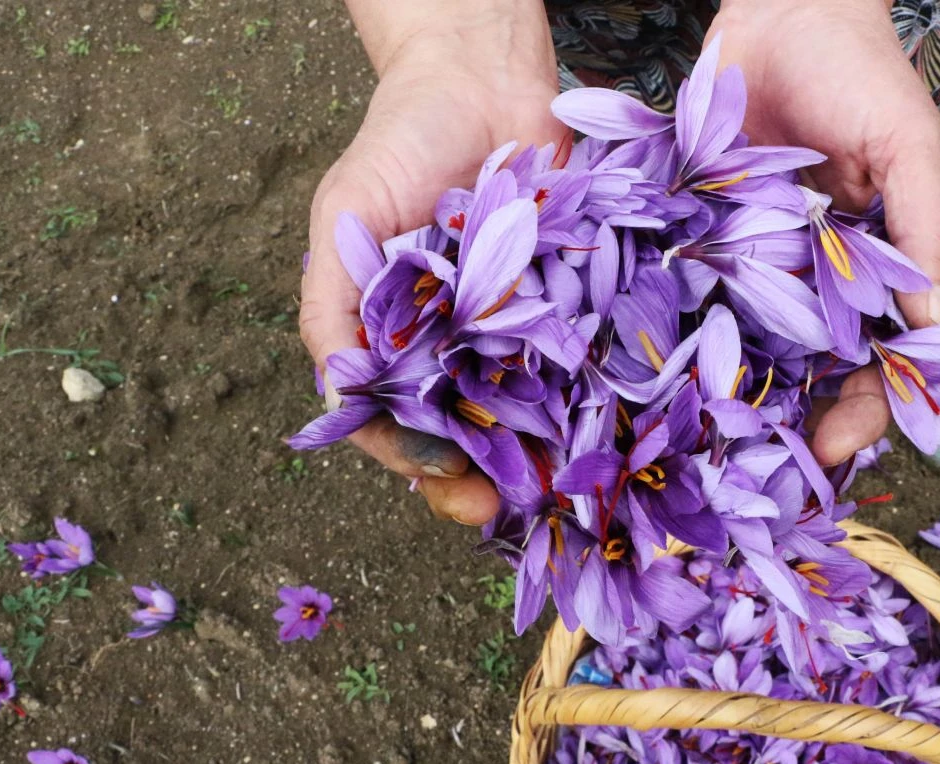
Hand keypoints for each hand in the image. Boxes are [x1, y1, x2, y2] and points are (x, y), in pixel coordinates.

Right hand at [300, 2, 561, 524]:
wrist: (483, 80)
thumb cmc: (400, 145)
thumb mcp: (343, 219)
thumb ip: (332, 307)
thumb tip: (338, 397)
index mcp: (396, 341)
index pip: (399, 426)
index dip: (419, 465)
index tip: (449, 485)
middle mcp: (456, 349)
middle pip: (469, 436)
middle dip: (486, 478)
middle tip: (508, 507)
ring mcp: (516, 334)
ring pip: (530, 415)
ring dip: (544, 456)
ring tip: (562, 487)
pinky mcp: (571, 307)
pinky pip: (582, 365)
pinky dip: (592, 399)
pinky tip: (607, 428)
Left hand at [710, 0, 939, 464]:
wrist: (785, 7)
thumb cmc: (861, 76)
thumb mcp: (909, 149)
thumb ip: (924, 232)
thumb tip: (934, 326)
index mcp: (870, 279)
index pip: (875, 369)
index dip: (860, 416)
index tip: (829, 450)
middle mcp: (810, 287)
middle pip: (803, 380)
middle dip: (782, 429)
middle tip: (747, 474)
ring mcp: (749, 268)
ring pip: (740, 353)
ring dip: (721, 401)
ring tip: (691, 447)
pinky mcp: (694, 240)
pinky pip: (682, 295)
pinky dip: (665, 334)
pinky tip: (641, 374)